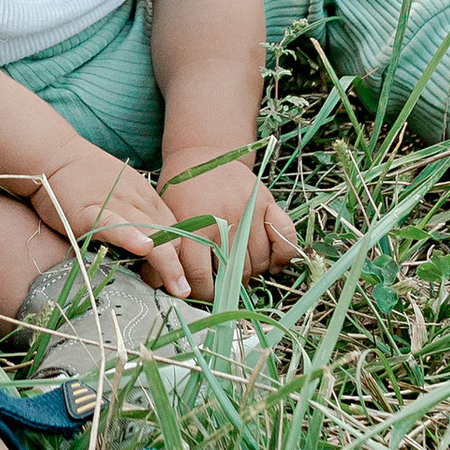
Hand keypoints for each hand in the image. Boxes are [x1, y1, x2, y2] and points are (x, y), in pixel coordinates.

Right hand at [25, 147, 205, 294]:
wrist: (54, 155)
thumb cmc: (84, 178)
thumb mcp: (121, 193)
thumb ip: (136, 217)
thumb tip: (146, 249)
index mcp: (148, 198)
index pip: (177, 233)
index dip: (179, 259)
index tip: (173, 279)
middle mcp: (139, 201)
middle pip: (171, 238)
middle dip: (179, 268)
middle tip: (176, 292)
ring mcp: (117, 206)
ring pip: (152, 234)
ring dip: (169, 264)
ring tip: (177, 289)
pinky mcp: (91, 212)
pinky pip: (115, 225)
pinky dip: (131, 236)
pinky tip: (143, 248)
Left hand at [168, 161, 301, 284]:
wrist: (202, 154)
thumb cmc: (181, 190)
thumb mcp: (167, 217)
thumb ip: (169, 250)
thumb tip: (164, 286)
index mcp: (194, 225)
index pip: (201, 275)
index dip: (203, 293)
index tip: (205, 295)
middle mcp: (224, 219)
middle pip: (233, 271)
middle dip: (228, 285)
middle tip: (224, 284)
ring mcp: (249, 210)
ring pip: (258, 261)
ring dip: (252, 273)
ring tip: (242, 272)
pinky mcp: (268, 201)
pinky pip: (286, 237)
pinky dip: (283, 255)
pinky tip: (272, 264)